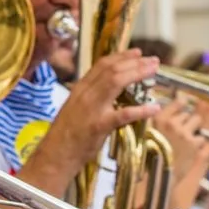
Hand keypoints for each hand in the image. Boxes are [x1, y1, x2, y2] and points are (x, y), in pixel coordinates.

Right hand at [29, 49, 160, 179]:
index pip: (102, 65)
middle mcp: (85, 94)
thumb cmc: (65, 135)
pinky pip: (122, 114)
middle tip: (153, 60)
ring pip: (116, 82)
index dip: (122, 56)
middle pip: (112, 70)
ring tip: (154, 71)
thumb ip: (91, 97)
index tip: (137, 53)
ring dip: (138, 74)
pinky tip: (154, 108)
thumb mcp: (75, 108)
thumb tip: (111, 89)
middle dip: (135, 62)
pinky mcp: (98, 126)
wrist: (54, 156)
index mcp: (80, 89)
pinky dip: (140, 110)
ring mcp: (91, 109)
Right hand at [151, 99, 204, 181]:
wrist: (157, 177)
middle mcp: (172, 123)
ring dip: (194, 129)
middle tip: (180, 132)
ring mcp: (184, 133)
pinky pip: (201, 137)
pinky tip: (189, 151)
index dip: (182, 102)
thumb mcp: (147, 135)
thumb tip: (167, 113)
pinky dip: (197, 143)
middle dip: (186, 121)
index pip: (178, 101)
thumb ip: (158, 122)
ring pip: (197, 122)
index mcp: (158, 119)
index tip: (184, 103)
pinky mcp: (194, 144)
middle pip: (188, 114)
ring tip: (187, 140)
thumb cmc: (149, 157)